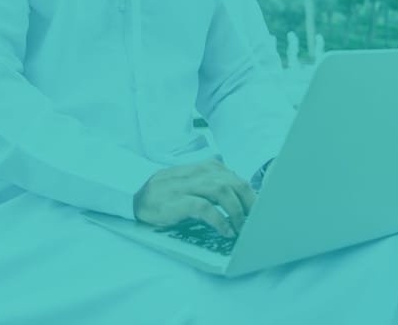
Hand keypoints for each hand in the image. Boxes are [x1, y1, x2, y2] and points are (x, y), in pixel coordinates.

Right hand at [133, 160, 255, 237]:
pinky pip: (205, 207)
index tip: (260, 212)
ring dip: (237, 211)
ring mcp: (187, 186)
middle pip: (234, 182)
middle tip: (256, 222)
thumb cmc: (169, 193)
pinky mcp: (178, 201)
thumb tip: (243, 197)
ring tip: (242, 229)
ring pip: (222, 191)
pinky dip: (219, 220)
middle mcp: (198, 173)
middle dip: (249, 203)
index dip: (251, 196)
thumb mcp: (193, 182)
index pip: (236, 177)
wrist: (136, 198)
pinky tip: (225, 231)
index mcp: (205, 168)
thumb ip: (214, 184)